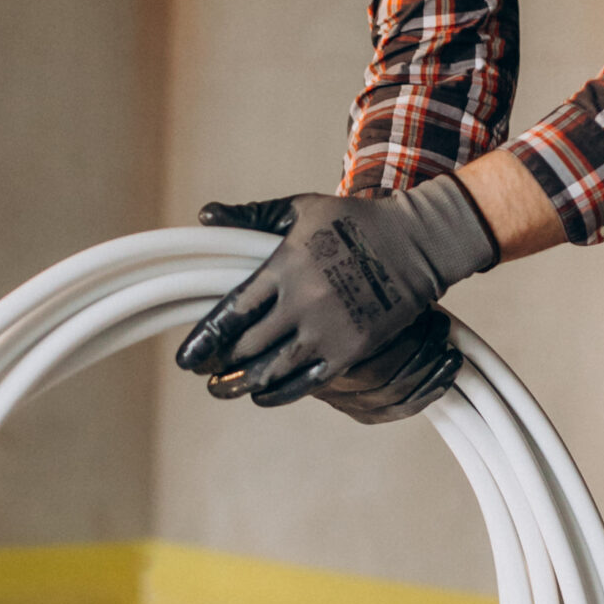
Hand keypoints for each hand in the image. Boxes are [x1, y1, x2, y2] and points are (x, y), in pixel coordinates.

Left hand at [176, 181, 498, 412]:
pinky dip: (280, 392)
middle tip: (202, 373)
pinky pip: (308, 381)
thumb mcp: (301, 208)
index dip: (205, 339)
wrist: (416, 243)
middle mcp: (303, 301)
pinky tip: (262, 395)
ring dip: (242, 384)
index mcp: (285, 266)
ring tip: (222, 390)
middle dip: (219, 365)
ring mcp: (329, 329)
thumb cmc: (355, 221)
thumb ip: (251, 216)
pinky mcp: (353, 349)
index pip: (232, 311)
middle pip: (247, 346)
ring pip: (273, 369)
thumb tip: (205, 217)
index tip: (187, 357)